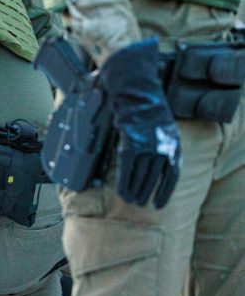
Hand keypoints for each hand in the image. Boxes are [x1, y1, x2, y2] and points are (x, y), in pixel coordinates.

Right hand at [100, 39, 180, 208]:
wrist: (136, 91)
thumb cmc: (145, 106)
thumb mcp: (160, 126)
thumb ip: (157, 143)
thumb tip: (150, 162)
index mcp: (173, 143)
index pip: (172, 174)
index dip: (165, 191)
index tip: (160, 204)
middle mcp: (163, 147)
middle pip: (154, 177)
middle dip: (146, 191)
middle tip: (140, 204)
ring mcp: (147, 147)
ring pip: (141, 176)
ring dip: (135, 190)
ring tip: (130, 201)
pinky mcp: (131, 146)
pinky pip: (127, 170)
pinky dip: (124, 183)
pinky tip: (122, 193)